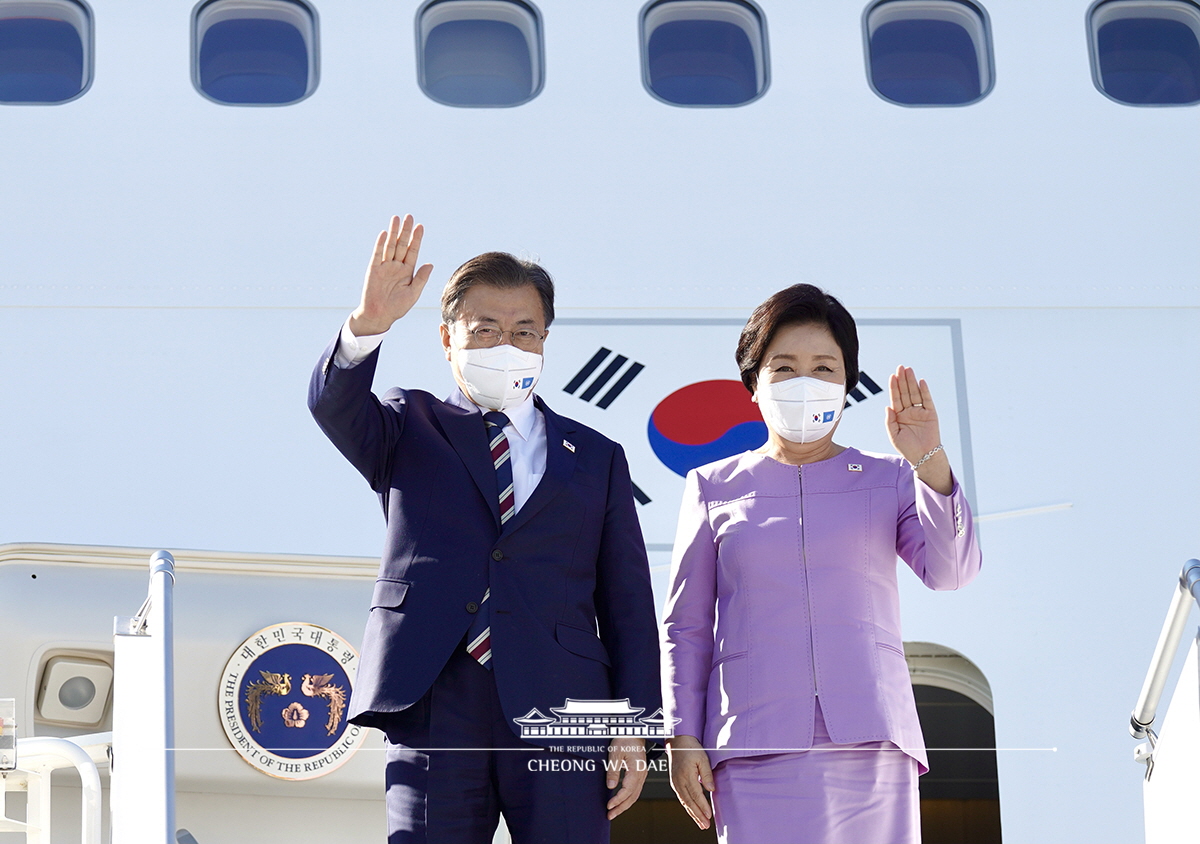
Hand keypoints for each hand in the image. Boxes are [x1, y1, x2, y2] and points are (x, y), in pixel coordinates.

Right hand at [348, 214, 433, 336]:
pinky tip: (385, 233)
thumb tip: (430, 263)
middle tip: (409, 216)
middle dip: (406, 231)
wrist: (379, 316)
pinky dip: (380, 244)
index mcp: (407, 271)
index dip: (417, 239)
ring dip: (394, 232)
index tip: (421, 226)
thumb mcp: (413, 293)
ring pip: (390, 246)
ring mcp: (384, 266)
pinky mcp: (373, 269)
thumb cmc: (397, 307)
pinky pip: (377, 254)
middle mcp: (396, 266)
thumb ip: (421, 278)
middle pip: (402, 244)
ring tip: (397, 218)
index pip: (413, 251)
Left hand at [605, 738, 646, 819]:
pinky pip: (635, 790)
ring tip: (614, 812)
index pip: (627, 790)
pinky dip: (628, 798)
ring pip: (635, 795)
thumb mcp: (615, 753)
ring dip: (624, 805)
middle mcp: (642, 774)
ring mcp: (642, 774)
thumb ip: (613, 770)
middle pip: (632, 796)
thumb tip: (611, 787)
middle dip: (621, 807)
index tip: (609, 806)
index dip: (618, 800)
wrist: (633, 732)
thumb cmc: (625, 739)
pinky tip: (621, 802)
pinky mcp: (640, 774)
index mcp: (637, 769)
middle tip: (609, 815)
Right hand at [666, 735, 713, 829]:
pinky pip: (681, 798)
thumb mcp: (702, 758)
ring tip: (700, 823)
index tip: (709, 815)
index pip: (696, 794)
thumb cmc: (690, 747)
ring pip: (684, 802)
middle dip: (698, 815)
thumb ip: (706, 774)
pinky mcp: (674, 782)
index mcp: (686, 775)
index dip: (702, 806)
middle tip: (705, 825)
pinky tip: (692, 812)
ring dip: (693, 814)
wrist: (678, 741)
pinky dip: (687, 807)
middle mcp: (679, 781)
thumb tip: (711, 789)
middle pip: (689, 802)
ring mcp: (675, 782)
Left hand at [886, 365, 951, 493]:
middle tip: (900, 367)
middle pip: (905, 392)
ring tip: (909, 370)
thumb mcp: (894, 435)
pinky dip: (924, 391)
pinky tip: (921, 382)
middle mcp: (909, 411)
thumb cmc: (907, 448)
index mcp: (899, 415)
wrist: (923, 457)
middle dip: (903, 380)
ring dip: (912, 382)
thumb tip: (887, 406)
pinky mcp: (931, 414)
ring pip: (915, 394)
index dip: (894, 387)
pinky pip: (927, 401)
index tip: (892, 376)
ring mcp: (920, 412)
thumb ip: (890, 420)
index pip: (896, 398)